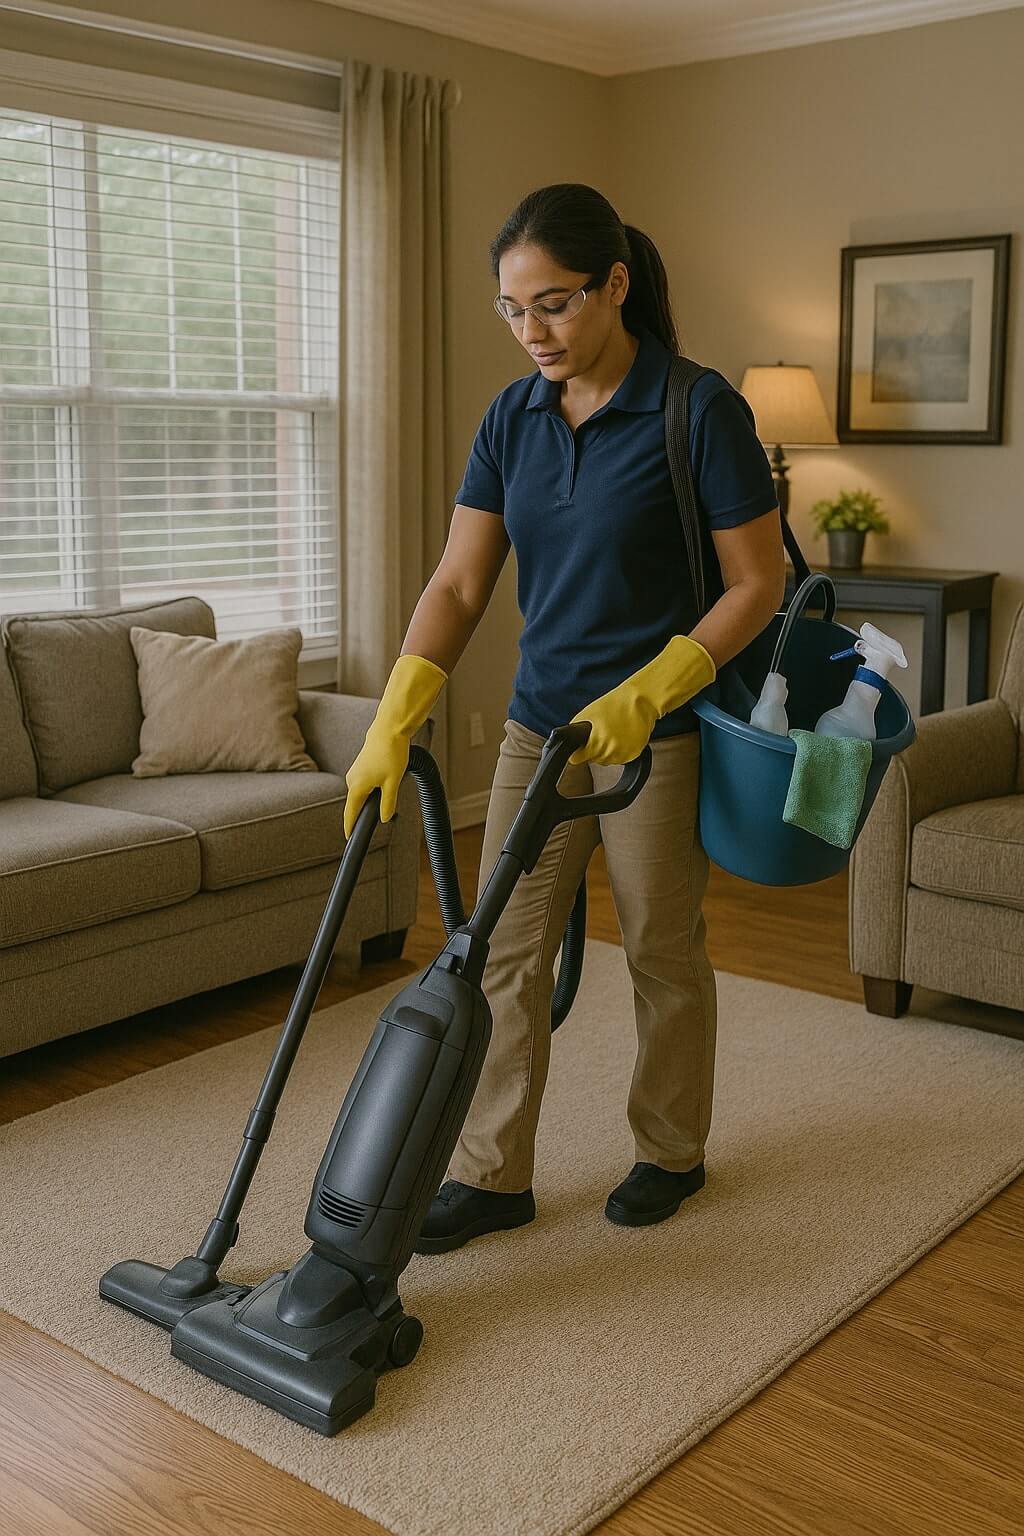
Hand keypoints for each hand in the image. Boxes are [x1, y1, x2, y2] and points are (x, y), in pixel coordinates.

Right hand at [344, 723, 409, 837]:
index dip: (350, 827)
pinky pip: (365, 784)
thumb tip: (384, 818)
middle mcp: (351, 780)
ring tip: (389, 792)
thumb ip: (387, 803)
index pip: (350, 813)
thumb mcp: (392, 782)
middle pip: (356, 804)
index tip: (348, 839)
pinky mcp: (360, 766)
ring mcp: (355, 772)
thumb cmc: (391, 753)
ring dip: (372, 798)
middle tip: (379, 820)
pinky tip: (386, 781)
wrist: (389, 729)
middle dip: (366, 813)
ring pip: (362, 793)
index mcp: (356, 786)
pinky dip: (373, 789)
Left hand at [568, 689, 657, 766]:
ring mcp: (623, 754)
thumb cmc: (614, 704)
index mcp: (596, 741)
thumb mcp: (587, 713)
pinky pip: (621, 758)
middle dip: (594, 750)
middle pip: (593, 760)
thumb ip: (575, 730)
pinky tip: (622, 737)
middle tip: (601, 733)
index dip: (577, 752)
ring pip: (607, 760)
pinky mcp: (634, 754)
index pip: (577, 759)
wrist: (640, 700)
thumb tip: (567, 741)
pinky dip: (620, 751)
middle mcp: (610, 750)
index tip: (580, 748)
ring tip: (612, 733)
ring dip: (607, 751)